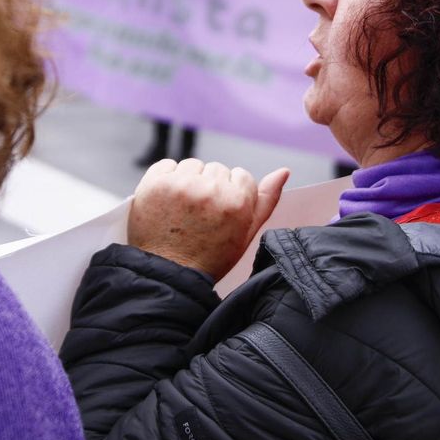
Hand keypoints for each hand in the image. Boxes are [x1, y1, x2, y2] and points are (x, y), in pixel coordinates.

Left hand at [127, 158, 290, 279]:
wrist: (168, 275)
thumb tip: (283, 171)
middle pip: (217, 169)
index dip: (230, 195)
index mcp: (237, 201)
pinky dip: (166, 178)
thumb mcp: (246, 234)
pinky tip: (167, 202)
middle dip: (210, 187)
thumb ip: (266, 200)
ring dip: (189, 181)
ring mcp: (181, 185)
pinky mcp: (155, 184)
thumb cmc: (209, 258)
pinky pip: (166, 164)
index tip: (219, 214)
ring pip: (193, 165)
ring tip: (183, 210)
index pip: (241, 176)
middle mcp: (211, 190)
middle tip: (200, 216)